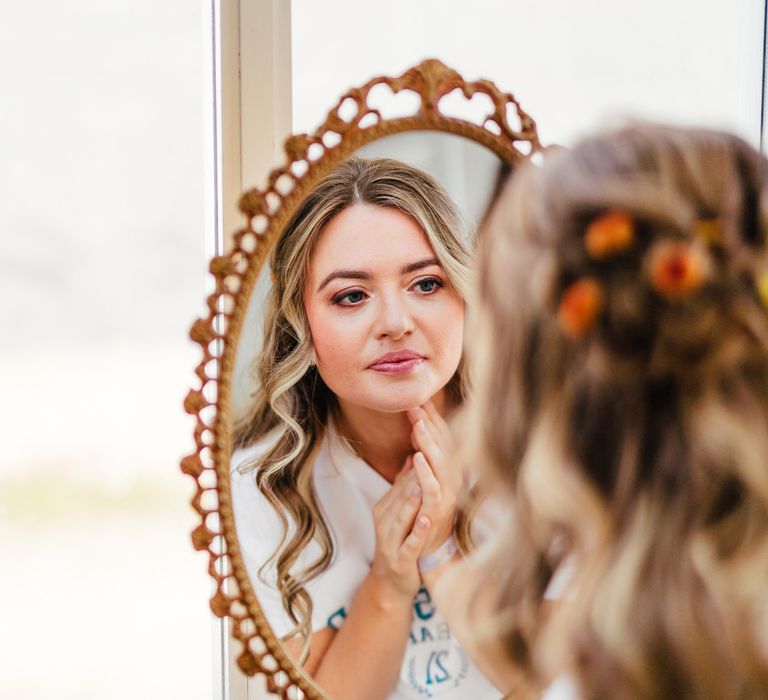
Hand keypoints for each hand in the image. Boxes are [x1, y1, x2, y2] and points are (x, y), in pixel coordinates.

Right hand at [370, 457, 431, 602]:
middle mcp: (384, 521)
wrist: (391, 584)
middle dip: (414, 477)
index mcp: (384, 507)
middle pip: (401, 496)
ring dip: (412, 502)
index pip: (401, 482)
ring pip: (401, 517)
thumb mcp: (400, 512)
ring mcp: (390, 541)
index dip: (417, 464)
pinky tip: (426, 520)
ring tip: (422, 485)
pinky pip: (409, 544)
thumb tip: (413, 455)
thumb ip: (404, 485)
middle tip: (428, 456)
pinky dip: (417, 532)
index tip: (428, 446)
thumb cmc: (400, 542)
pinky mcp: (400, 560)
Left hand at [406, 400, 459, 557]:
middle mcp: (451, 483)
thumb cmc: (423, 520)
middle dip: (429, 424)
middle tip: (415, 403)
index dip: (431, 418)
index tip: (419, 398)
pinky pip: (432, 493)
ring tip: (418, 425)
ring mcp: (445, 499)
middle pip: (443, 447)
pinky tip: (416, 459)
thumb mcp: (418, 486)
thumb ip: (417, 464)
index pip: (441, 439)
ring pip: (440, 466)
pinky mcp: (436, 516)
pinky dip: (425, 476)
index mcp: (446, 474)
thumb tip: (416, 436)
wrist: (426, 558)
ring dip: (430, 445)